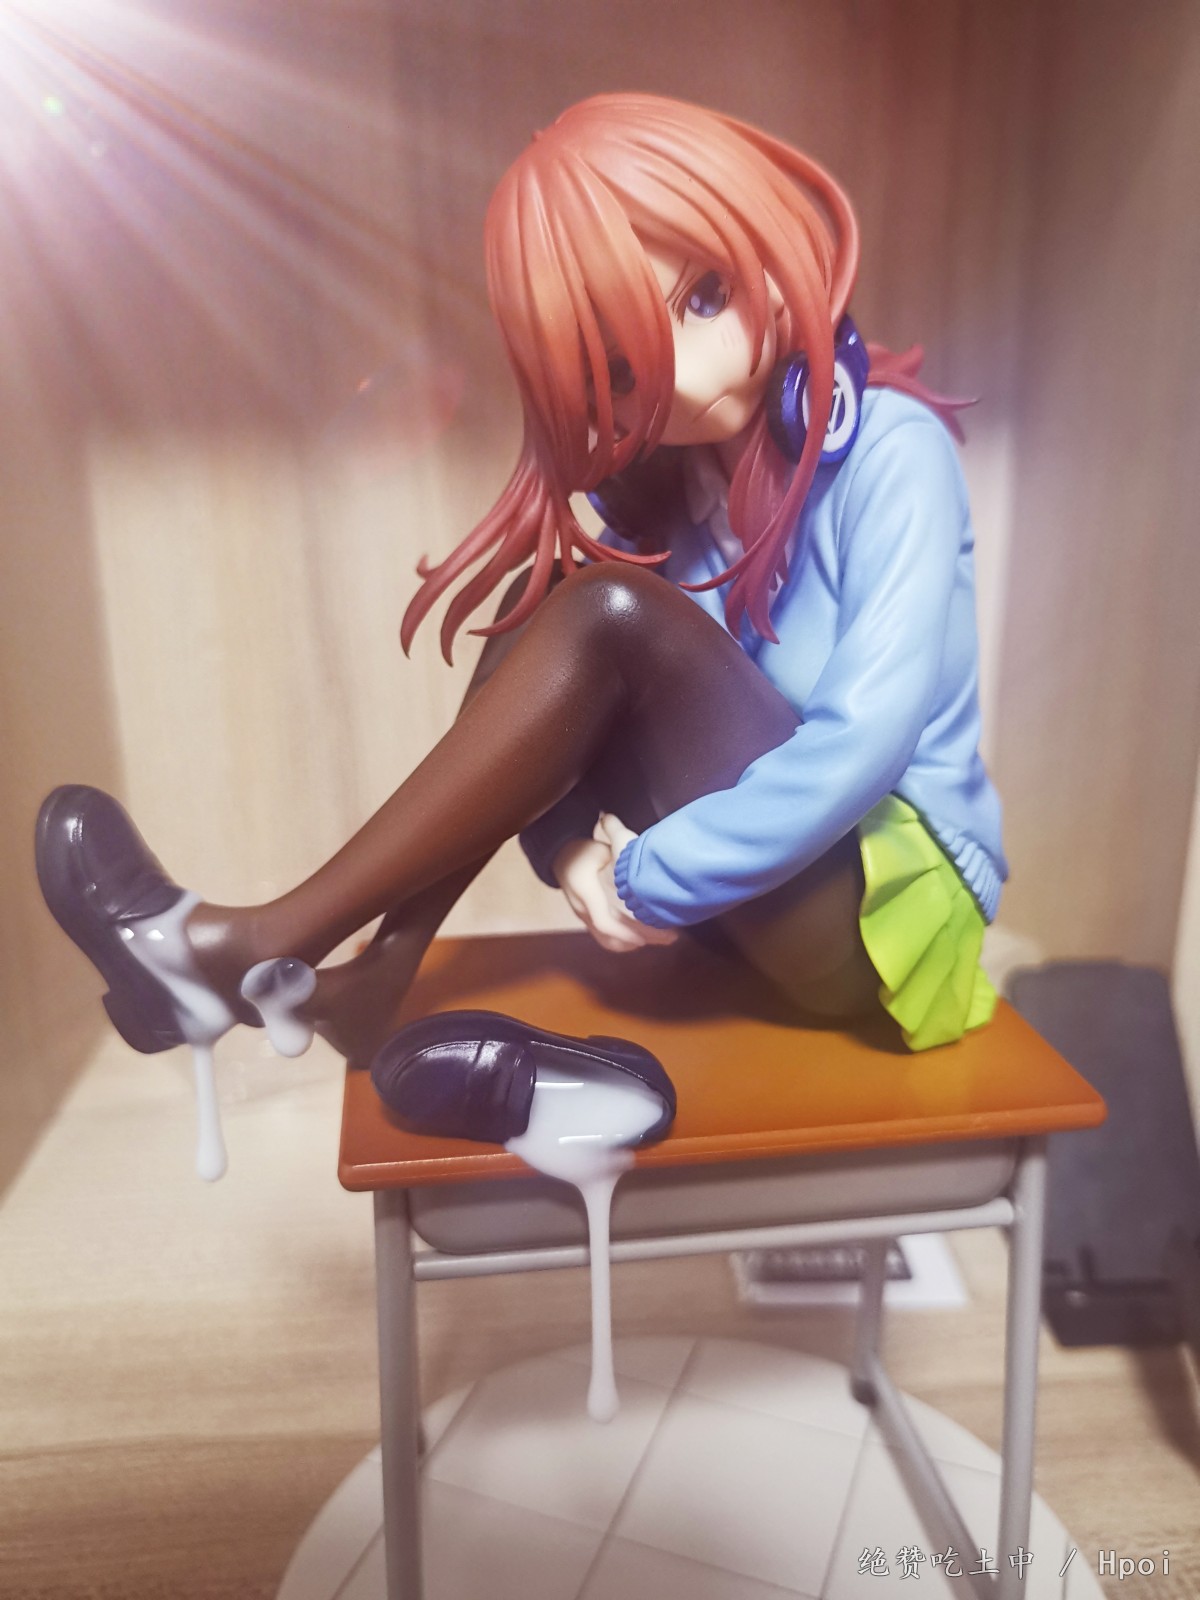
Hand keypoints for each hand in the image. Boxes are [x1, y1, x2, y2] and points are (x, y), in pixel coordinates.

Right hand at [553, 812, 678, 953]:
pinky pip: (606, 938)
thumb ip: (611, 836)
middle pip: (609, 937)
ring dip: (635, 943)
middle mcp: (584, 910)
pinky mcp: (590, 921)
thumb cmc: (581, 853)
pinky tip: (646, 937)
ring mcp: (585, 918)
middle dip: (639, 940)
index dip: (626, 932)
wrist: (560, 860)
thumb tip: (614, 819)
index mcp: (586, 893)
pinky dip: (626, 941)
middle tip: (668, 937)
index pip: (604, 921)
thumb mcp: (597, 847)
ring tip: (662, 939)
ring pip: (608, 941)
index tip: (648, 935)